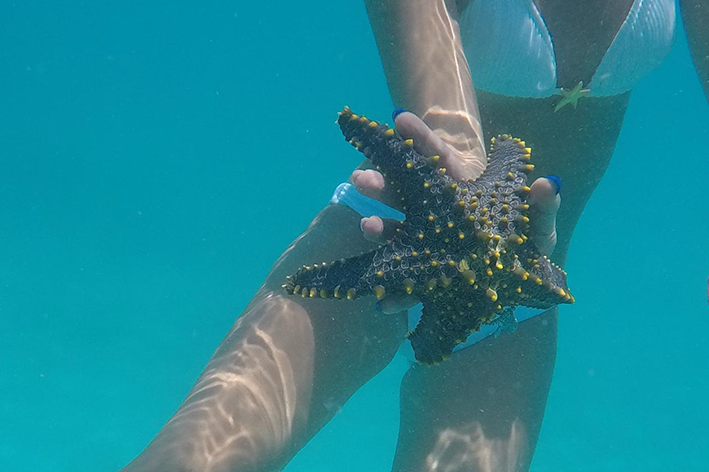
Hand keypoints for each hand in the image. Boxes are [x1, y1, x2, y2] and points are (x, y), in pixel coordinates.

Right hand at [349, 111, 561, 313]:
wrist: (517, 287)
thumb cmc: (526, 246)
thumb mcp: (538, 226)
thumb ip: (542, 206)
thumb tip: (548, 183)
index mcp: (461, 191)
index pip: (437, 158)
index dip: (420, 138)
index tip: (398, 119)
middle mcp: (437, 213)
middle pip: (404, 193)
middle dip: (381, 185)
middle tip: (361, 180)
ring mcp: (427, 244)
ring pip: (395, 232)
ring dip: (378, 229)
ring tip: (367, 227)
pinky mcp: (425, 276)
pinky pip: (405, 280)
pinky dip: (395, 290)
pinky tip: (385, 299)